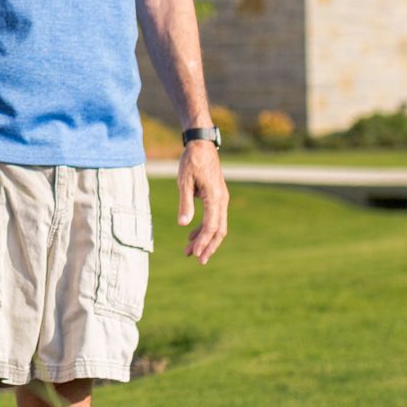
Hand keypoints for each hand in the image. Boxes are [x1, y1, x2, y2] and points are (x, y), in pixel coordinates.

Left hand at [176, 140, 228, 263]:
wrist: (201, 145)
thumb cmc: (192, 161)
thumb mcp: (184, 181)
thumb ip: (185, 203)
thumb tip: (183, 225)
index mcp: (216, 197)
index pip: (211, 226)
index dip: (204, 242)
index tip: (196, 255)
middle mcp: (222, 200)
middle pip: (219, 230)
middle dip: (208, 246)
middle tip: (198, 261)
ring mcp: (221, 199)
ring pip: (216, 225)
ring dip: (204, 238)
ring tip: (188, 251)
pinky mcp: (216, 197)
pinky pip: (213, 217)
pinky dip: (203, 228)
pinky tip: (191, 235)